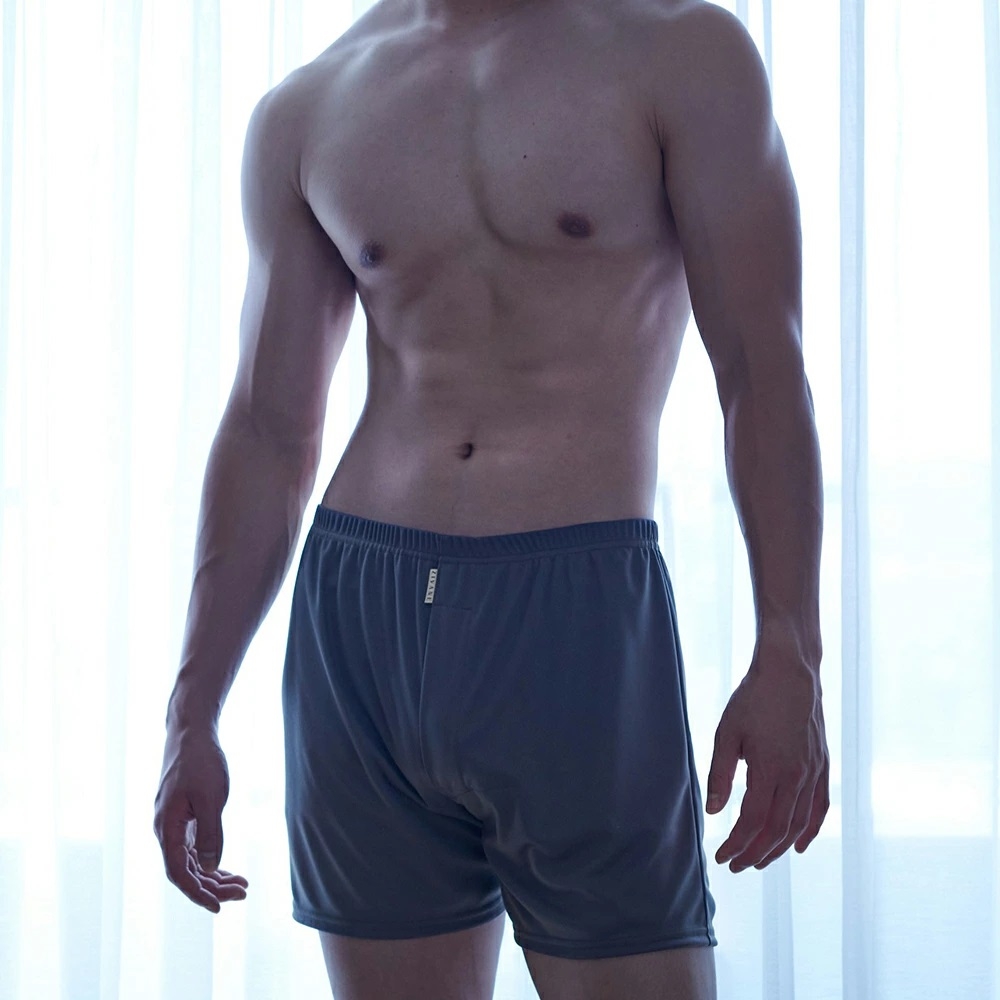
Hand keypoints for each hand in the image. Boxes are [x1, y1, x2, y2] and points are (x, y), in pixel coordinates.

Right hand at [153, 726, 248, 912]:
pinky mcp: (183, 818)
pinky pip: (195, 848)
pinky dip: (211, 860)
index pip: (179, 873)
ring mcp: (174, 825)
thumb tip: (212, 869)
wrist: (191, 733)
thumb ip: (211, 834)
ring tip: (242, 886)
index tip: (219, 907)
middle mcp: (166, 831)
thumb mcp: (211, 799)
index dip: (198, 894)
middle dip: (212, 887)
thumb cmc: (201, 762)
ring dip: (214, 876)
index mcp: (167, 828)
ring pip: (192, 862)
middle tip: (243, 894)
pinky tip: (228, 870)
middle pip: (186, 872)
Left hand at [705, 652, 829, 872]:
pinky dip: (810, 830)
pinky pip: (820, 807)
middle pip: (778, 830)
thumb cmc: (754, 699)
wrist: (790, 671)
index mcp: (771, 770)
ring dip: (779, 847)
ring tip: (759, 860)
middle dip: (755, 853)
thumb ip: (720, 774)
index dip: (737, 844)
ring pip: (800, 824)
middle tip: (736, 865)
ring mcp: (814, 772)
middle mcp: (797, 777)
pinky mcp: (822, 765)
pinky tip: (798, 844)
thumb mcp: (727, 733)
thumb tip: (713, 811)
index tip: (721, 857)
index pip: (753, 822)